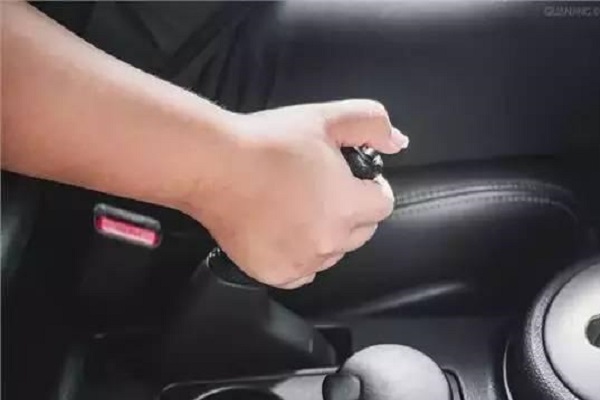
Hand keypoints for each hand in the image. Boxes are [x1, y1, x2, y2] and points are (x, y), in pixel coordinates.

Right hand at [184, 99, 408, 288]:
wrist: (214, 167)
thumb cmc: (270, 141)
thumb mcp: (326, 118)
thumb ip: (372, 124)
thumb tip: (400, 143)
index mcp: (348, 206)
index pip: (383, 204)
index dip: (371, 187)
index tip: (352, 177)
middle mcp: (330, 242)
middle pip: (361, 232)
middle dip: (351, 211)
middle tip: (322, 189)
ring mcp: (302, 262)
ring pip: (332, 253)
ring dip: (326, 235)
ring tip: (298, 208)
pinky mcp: (274, 274)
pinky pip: (302, 272)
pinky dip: (299, 256)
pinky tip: (283, 232)